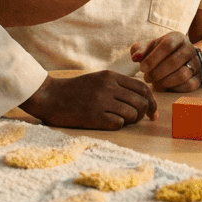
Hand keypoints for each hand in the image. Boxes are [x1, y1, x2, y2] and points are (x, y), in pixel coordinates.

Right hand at [19, 72, 157, 130]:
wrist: (50, 97)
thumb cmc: (76, 91)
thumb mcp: (98, 80)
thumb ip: (118, 86)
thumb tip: (143, 99)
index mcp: (110, 76)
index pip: (143, 88)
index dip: (152, 102)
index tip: (152, 113)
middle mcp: (108, 87)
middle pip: (141, 102)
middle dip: (142, 114)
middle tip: (135, 119)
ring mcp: (101, 102)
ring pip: (132, 114)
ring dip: (130, 120)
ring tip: (118, 119)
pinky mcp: (94, 117)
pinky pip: (119, 124)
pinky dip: (117, 125)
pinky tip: (107, 122)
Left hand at [130, 32, 201, 92]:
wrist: (183, 61)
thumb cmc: (161, 53)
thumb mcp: (150, 48)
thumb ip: (139, 50)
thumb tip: (135, 57)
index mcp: (177, 37)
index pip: (167, 45)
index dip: (153, 58)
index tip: (142, 68)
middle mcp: (189, 49)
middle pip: (174, 62)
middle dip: (157, 73)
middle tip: (147, 78)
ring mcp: (196, 64)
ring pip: (182, 75)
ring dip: (164, 82)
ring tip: (155, 83)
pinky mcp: (198, 78)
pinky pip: (188, 86)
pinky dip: (174, 88)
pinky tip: (164, 87)